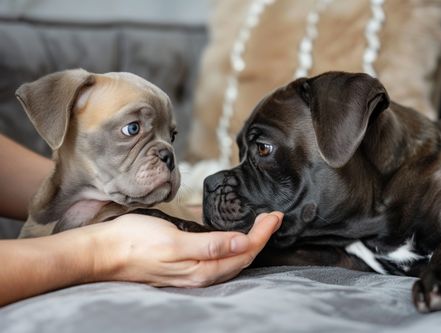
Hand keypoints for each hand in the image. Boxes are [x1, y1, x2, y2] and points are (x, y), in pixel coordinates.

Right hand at [92, 212, 282, 286]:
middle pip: (242, 257)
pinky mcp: (185, 265)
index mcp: (201, 270)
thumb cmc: (135, 243)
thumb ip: (209, 245)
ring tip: (259, 225)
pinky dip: (230, 244)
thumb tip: (241, 242)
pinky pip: (217, 257)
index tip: (275, 216)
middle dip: (261, 237)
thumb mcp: (174, 241)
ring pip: (231, 259)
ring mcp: (193, 271)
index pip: (244, 251)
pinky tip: (231, 235)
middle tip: (272, 218)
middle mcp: (201, 275)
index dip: (262, 234)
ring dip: (248, 241)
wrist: (105, 251)